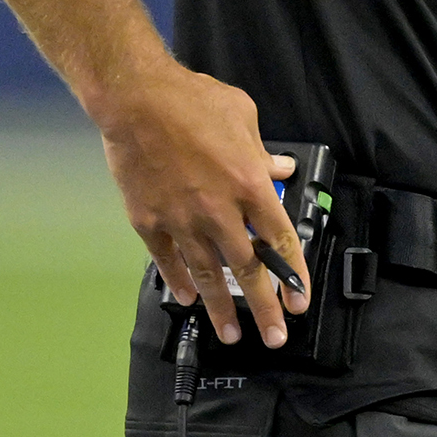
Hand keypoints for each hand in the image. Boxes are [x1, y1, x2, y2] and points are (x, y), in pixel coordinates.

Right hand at [94, 60, 310, 347]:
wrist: (136, 101)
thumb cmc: (193, 100)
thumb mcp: (243, 116)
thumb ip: (264, 151)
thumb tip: (282, 169)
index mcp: (249, 183)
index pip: (279, 239)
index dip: (292, 274)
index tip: (299, 300)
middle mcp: (219, 210)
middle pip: (247, 268)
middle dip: (263, 307)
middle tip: (274, 336)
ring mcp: (182, 219)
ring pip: (207, 273)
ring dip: (221, 307)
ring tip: (231, 333)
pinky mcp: (149, 221)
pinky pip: (168, 260)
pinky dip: (179, 280)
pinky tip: (188, 297)